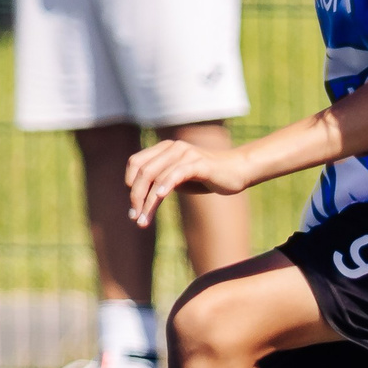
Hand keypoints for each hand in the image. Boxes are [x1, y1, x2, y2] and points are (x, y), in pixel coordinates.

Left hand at [124, 140, 252, 226]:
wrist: (237, 171)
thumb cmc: (207, 176)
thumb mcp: (179, 178)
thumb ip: (162, 181)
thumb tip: (139, 196)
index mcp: (165, 148)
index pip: (136, 162)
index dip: (130, 183)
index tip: (133, 205)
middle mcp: (173, 148)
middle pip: (143, 171)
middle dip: (136, 196)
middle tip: (135, 217)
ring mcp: (186, 154)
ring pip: (157, 177)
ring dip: (148, 202)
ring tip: (143, 220)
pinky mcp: (198, 163)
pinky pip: (176, 174)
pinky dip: (164, 187)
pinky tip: (158, 199)